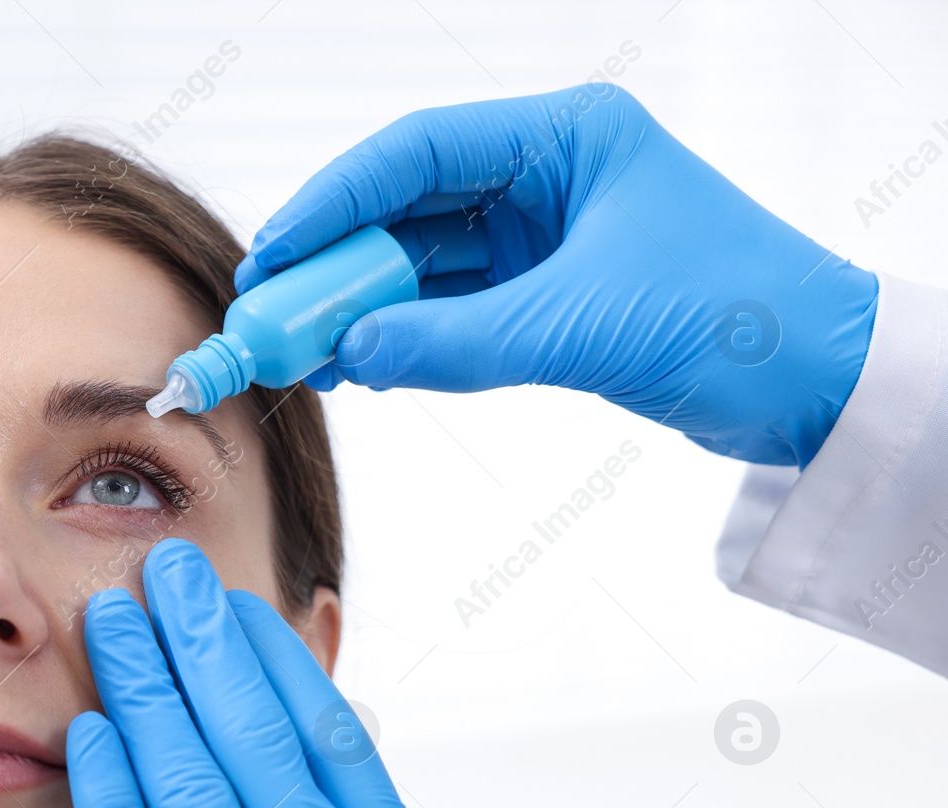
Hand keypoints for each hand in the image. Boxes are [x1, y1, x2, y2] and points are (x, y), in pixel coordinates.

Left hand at [65, 539, 537, 807]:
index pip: (330, 734)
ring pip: (193, 783)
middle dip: (203, 645)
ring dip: (148, 692)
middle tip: (164, 572)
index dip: (278, 661)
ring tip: (113, 622)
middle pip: (255, 735)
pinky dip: (113, 798)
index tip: (242, 606)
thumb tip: (342, 777)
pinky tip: (94, 736)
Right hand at [235, 85, 877, 466]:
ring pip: (424, 265)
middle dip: (336, 264)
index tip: (273, 256)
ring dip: (363, 308)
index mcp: (566, 136)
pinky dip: (405, 338)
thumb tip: (349, 354)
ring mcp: (546, 236)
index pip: (416, 154)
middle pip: (408, 209)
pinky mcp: (548, 294)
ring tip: (301, 352)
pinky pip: (452, 310)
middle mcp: (549, 175)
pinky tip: (360, 366)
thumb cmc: (736, 320)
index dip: (331, 203)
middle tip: (270, 315)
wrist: (822, 385)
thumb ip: (455, 343)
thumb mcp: (580, 325)